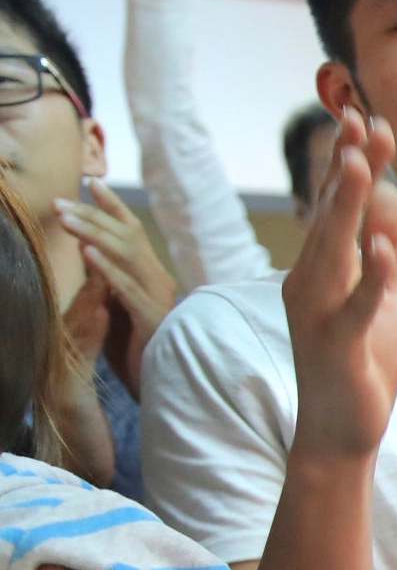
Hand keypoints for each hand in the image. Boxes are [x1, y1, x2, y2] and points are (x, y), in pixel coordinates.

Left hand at [55, 180, 177, 397]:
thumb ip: (108, 281)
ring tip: (65, 219)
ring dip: (93, 234)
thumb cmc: (139, 350)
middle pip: (127, 237)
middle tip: (59, 202)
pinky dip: (107, 269)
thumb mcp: (118, 308)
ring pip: (127, 256)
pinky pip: (127, 289)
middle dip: (92, 216)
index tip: (93, 183)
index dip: (114, 206)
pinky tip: (87, 254)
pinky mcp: (152, 319)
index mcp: (152, 276)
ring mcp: (158, 299)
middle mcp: (159, 281)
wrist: (164, 385)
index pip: (133, 232)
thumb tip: (88, 251)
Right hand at [283, 107, 396, 460]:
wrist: (341, 432)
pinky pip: (355, 305)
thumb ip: (383, 251)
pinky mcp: (337, 344)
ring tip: (360, 162)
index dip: (353, 162)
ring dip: (347, 205)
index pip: (339, 205)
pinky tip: (381, 248)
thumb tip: (391, 202)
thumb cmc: (361, 362)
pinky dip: (370, 276)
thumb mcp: (382, 298)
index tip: (368, 118)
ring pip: (334, 249)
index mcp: (323, 268)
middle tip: (362, 118)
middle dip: (348, 166)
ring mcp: (319, 312)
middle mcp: (311, 281)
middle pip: (332, 214)